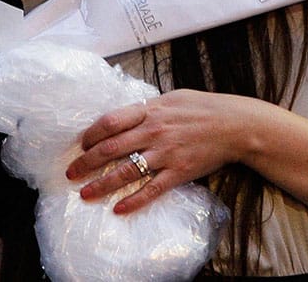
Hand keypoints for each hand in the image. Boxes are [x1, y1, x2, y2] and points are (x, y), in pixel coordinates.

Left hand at [65, 89, 255, 213]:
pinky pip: (152, 189)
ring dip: (102, 184)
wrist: (235, 125)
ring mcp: (166, 153)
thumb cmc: (203, 108)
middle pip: (111, 148)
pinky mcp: (179, 171)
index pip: (110, 121)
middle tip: (71, 173)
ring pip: (126, 171)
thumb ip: (147, 108)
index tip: (82, 144)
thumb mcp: (172, 98)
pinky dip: (134, 201)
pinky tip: (120, 209)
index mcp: (150, 110)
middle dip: (86, 163)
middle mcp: (154, 131)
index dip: (91, 134)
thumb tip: (124, 116)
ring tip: (85, 194)